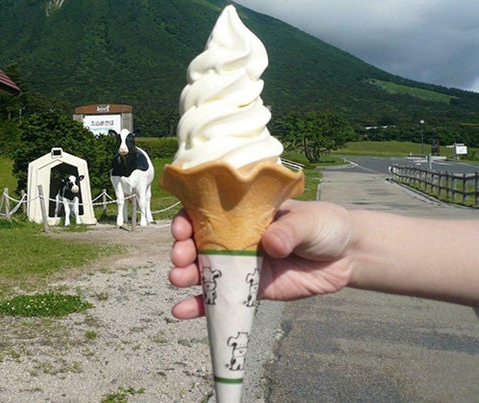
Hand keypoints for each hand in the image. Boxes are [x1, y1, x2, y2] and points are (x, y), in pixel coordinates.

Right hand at [169, 200, 355, 318]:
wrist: (347, 256)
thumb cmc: (325, 226)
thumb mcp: (309, 222)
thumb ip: (289, 231)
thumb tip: (271, 244)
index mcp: (245, 214)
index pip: (207, 212)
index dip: (189, 219)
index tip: (182, 228)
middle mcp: (236, 238)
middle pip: (199, 242)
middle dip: (183, 249)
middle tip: (181, 257)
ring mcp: (242, 265)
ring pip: (205, 270)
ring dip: (186, 275)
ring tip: (178, 279)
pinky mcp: (251, 290)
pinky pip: (222, 298)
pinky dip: (201, 306)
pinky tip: (181, 311)